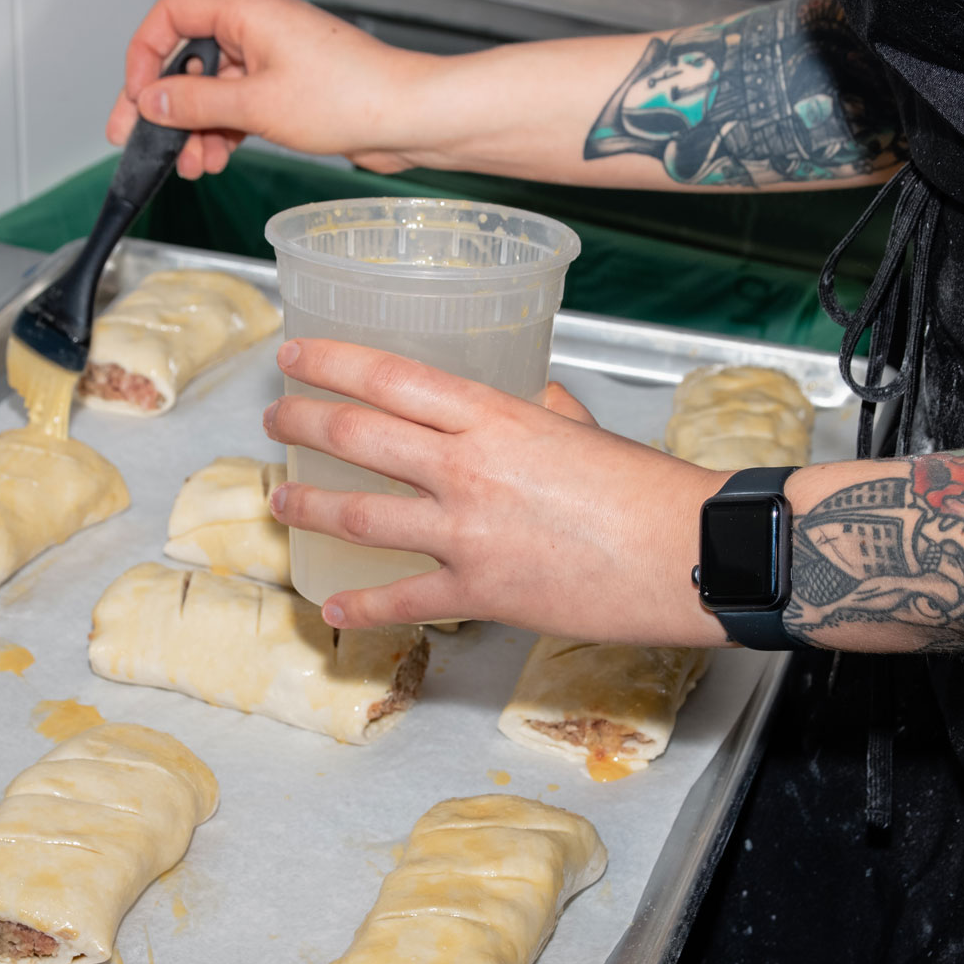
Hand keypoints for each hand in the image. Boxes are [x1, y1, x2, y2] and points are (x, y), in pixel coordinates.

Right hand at [105, 0, 435, 180]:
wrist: (405, 118)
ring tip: (193, 164)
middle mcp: (257, 29)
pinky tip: (217, 159)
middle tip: (141, 141)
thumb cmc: (350, 95)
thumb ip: (194, 103)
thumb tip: (150, 101)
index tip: (135, 96)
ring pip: (213, 91)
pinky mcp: (287, 90)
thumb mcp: (255, 105)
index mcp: (246, 12)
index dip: (144, 55)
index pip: (171, 16)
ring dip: (196, 129)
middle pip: (189, 60)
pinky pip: (239, 107)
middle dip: (166, 106)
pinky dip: (223, 133)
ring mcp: (272, 60)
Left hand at [262, 339, 730, 645]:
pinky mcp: (480, 591)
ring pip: (359, 513)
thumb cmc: (648, 490)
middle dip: (303, 423)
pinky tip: (332, 607)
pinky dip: (360, 607)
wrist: (688, 553)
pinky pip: (402, 600)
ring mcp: (467, 532)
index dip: (330, 362)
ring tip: (280, 498)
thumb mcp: (584, 427)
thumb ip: (539, 409)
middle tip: (275, 421)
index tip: (294, 355)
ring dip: (308, 503)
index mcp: (495, 416)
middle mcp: (468, 467)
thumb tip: (520, 399)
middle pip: (358, 435)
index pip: (390, 376)